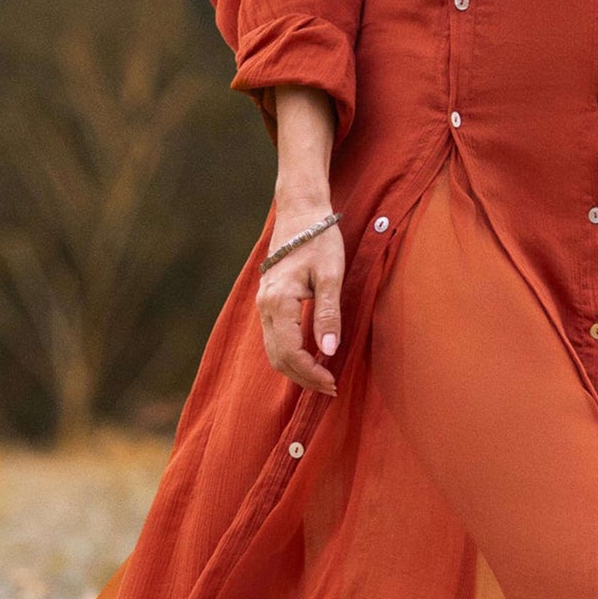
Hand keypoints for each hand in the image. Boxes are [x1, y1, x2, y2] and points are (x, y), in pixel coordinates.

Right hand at [255, 216, 344, 396]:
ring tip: (322, 376)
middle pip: (278, 358)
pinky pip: (274, 336)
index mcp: (279, 301)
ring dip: (296, 368)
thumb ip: (328, 313)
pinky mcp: (268, 299)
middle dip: (303, 378)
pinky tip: (310, 354)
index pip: (291, 353)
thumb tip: (329, 351)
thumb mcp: (331, 274)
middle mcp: (265, 305)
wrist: (300, 212)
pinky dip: (290, 353)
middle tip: (330, 386)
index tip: (333, 383)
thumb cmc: (320, 239)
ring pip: (273, 350)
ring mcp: (263, 303)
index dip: (311, 374)